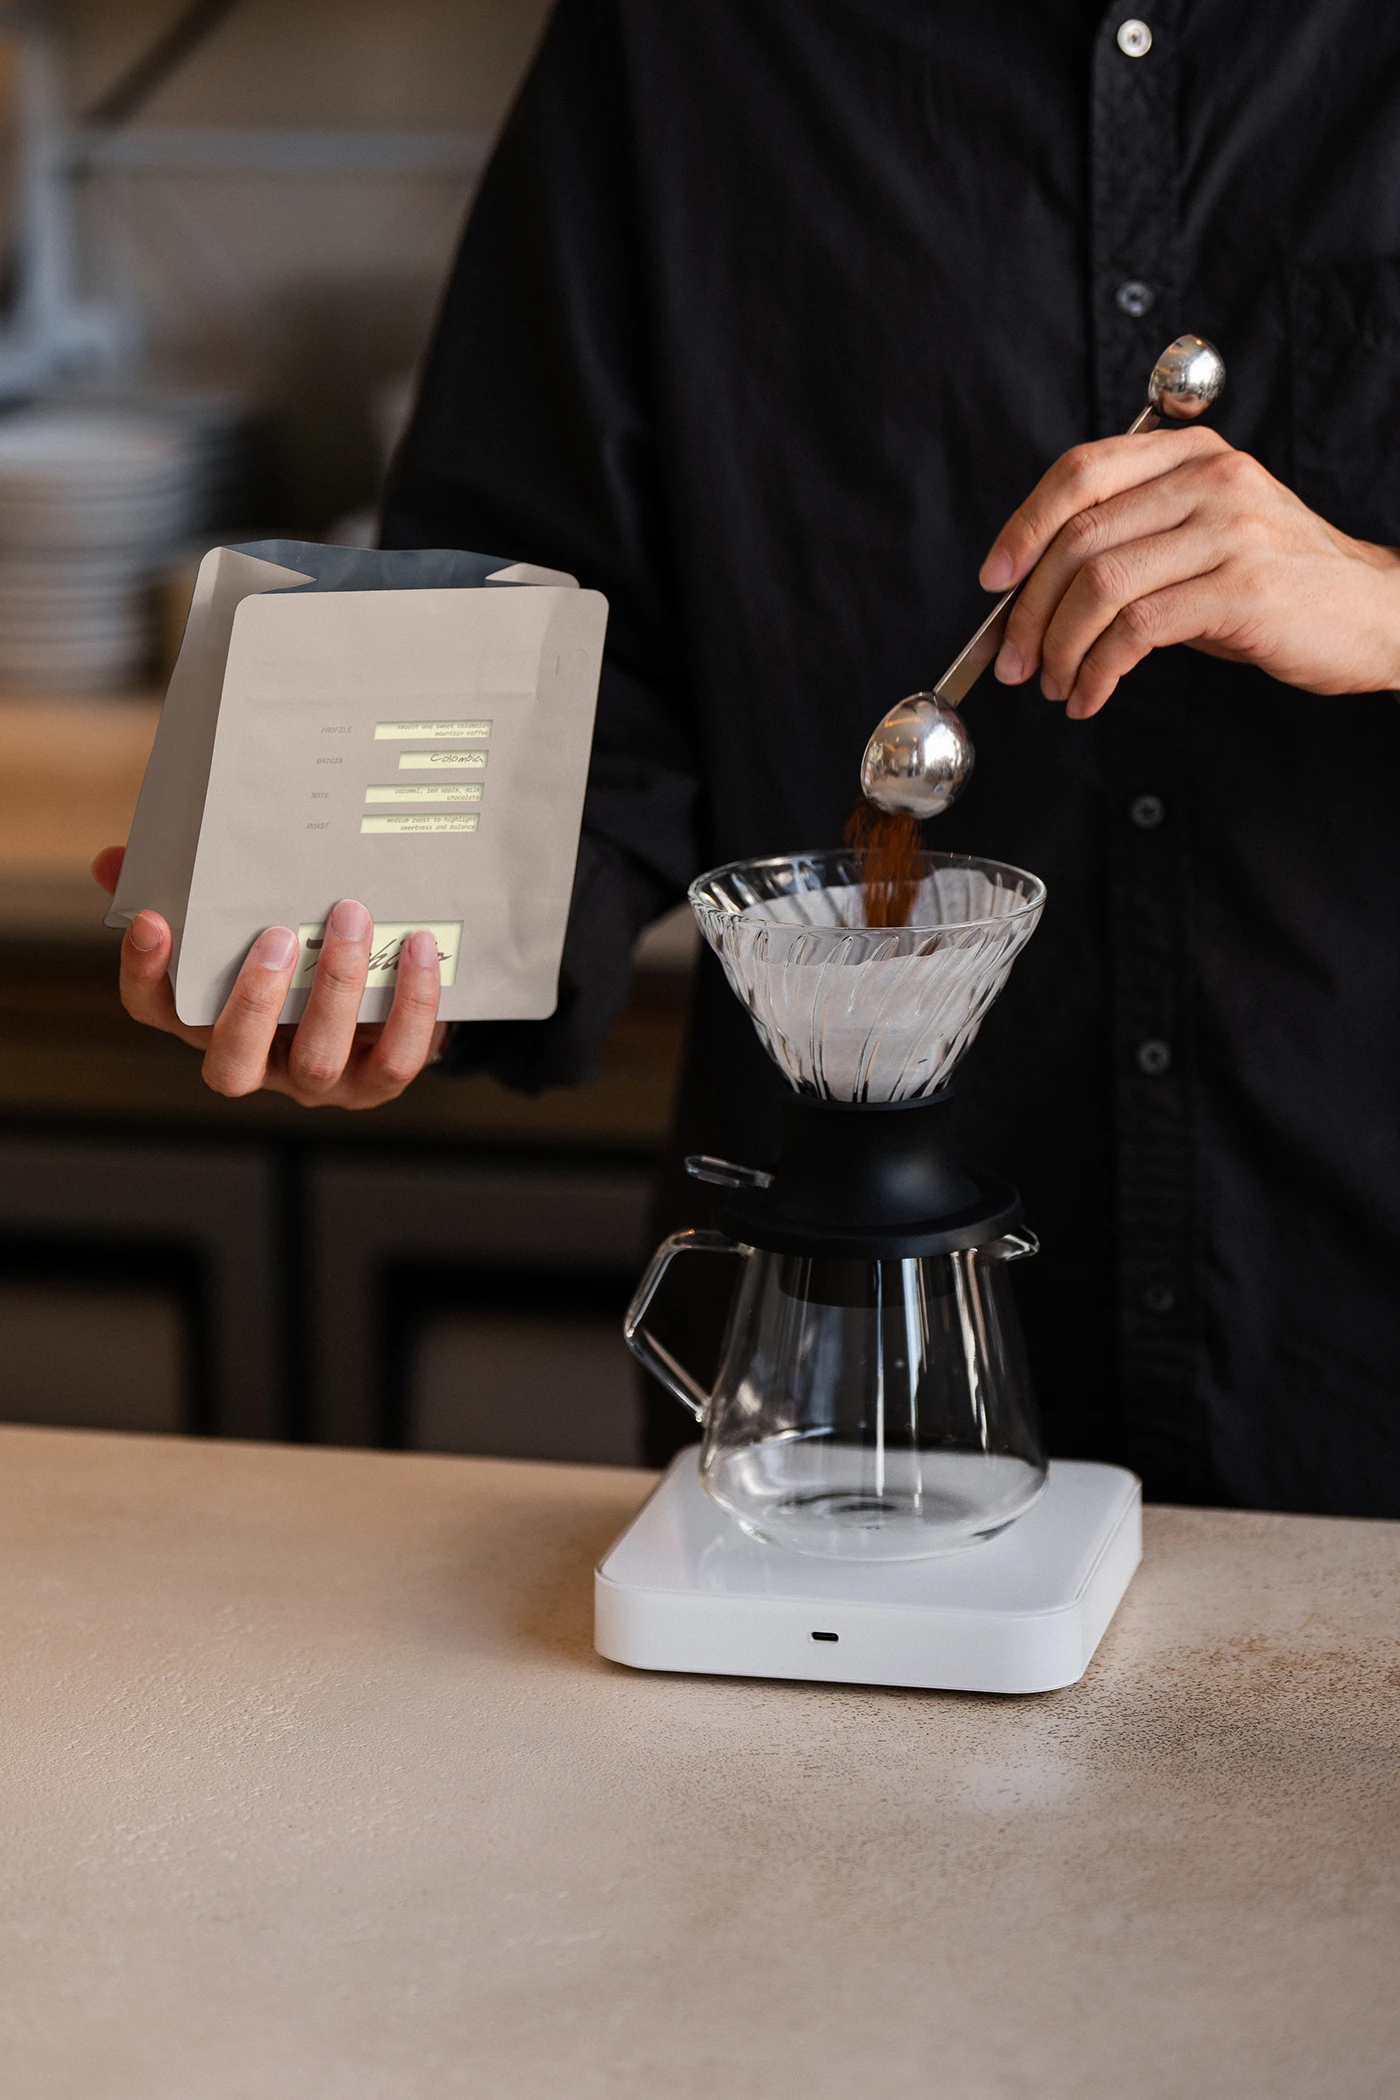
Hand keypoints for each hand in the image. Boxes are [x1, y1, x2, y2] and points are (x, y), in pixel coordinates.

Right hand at [91, 847, 447, 1106]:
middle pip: (232, 1061)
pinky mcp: (377, 1082)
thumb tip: (116, 861)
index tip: (152, 921)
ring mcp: (317, 1081)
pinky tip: (418, 947)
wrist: (385, 1002)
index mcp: (212, 1020)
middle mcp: (259, 1063)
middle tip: (276, 934)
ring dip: (334, 988)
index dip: (147, 975)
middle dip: (253, 1000)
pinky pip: (396, 1057)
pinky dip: (411, 1003)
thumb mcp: (245, 922)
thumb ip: (189, 895)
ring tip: (351, 919)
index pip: (159, 1012)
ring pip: (317, 1058)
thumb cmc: (301, 955)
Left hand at [978, 427, 1399, 718]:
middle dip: (1028, 609)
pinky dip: (1097, 671)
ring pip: (1100, 584)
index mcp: (1193, 453)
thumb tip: (1034, 587)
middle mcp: (1210, 478)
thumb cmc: (1278, 586)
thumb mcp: (1203, 539)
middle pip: (1080, 534)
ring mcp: (1228, 530)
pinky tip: (1089, 695)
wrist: (1377, 613)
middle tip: (1011, 660)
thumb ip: (1134, 538)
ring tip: (1052, 684)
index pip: (1081, 471)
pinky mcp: (1240, 589)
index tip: (994, 580)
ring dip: (1058, 647)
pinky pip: (1136, 631)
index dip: (1024, 525)